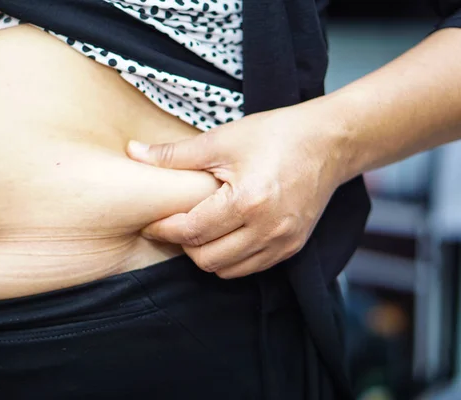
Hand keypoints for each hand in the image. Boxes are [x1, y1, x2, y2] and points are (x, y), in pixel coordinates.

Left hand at [127, 104, 344, 278]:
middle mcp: (267, 230)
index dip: (163, 230)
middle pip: (206, 260)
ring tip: (199, 229)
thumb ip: (175, 154)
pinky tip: (224, 235)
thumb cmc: (276, 135)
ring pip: (227, 271)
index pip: (191, 232)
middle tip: (174, 224)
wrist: (329, 142)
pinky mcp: (292, 248)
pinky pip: (250, 268)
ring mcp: (283, 243)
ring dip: (206, 255)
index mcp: (248, 202)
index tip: (150, 223)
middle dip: (183, 245)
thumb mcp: (222, 139)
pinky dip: (230, 258)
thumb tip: (133, 152)